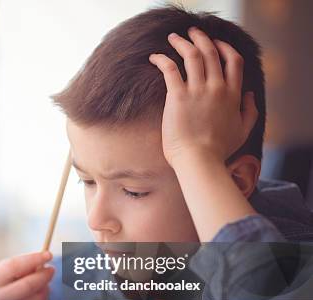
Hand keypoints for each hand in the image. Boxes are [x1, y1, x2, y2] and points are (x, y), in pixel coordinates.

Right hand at [0, 251, 53, 299]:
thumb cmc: (1, 286)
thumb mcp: (4, 273)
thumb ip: (22, 267)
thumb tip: (43, 263)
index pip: (14, 266)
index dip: (33, 259)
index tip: (48, 255)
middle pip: (27, 285)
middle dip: (43, 275)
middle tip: (51, 269)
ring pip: (36, 299)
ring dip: (44, 289)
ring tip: (42, 285)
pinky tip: (38, 298)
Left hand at [148, 27, 257, 166]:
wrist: (199, 161)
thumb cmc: (218, 151)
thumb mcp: (243, 130)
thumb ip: (249, 110)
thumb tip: (249, 94)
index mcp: (233, 95)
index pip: (234, 61)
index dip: (224, 47)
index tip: (215, 43)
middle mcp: (217, 88)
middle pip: (212, 52)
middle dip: (202, 38)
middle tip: (192, 33)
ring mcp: (198, 91)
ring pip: (192, 55)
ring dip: (182, 43)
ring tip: (173, 38)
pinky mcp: (178, 96)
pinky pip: (169, 68)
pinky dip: (162, 58)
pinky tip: (154, 57)